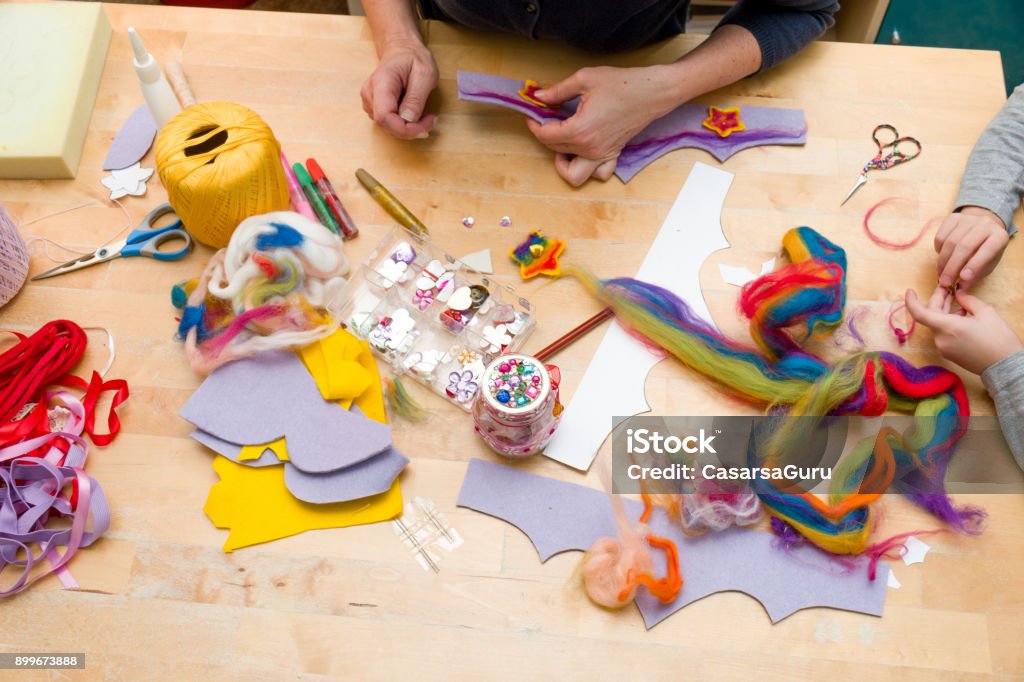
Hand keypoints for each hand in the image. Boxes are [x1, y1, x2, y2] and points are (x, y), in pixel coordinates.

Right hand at [360, 39, 437, 139]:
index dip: (404, 129)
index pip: (384, 117)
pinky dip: (403, 124)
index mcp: (381, 83)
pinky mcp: (374, 106)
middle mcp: (370, 94)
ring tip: (424, 115)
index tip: (425, 127)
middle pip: (386, 124)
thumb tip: (408, 119)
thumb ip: (416, 97)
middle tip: (430, 121)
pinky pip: (389, 123)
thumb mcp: (424, 74)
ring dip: (408, 128)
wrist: (401, 48)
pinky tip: (413, 113)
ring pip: (387, 126)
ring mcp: (370, 101)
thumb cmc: (413, 58)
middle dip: (410, 130)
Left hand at [525, 65, 684, 186]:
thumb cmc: (623, 84)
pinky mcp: (613, 154)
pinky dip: (588, 168)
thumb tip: (539, 96)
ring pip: (573, 174)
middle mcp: (590, 149)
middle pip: (555, 151)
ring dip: (563, 163)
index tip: (533, 113)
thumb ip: (558, 91)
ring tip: (563, 142)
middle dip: (546, 135)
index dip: (534, 124)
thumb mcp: (584, 79)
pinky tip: (584, 150)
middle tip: (547, 118)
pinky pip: (597, 173)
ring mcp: (602, 155)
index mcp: (580, 130)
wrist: (653, 92)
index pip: (545, 135)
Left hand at [905, 286, 1021, 374]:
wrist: (1006, 366)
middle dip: (937, 301)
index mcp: (947, 327)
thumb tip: (958, 294)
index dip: (911, 301)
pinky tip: (960, 315)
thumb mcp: (986, 312)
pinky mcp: (949, 354)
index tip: (910, 291)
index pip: (919, 313)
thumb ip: (968, 300)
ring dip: (943, 312)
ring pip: (937, 325)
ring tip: (955, 299)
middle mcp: (940, 339)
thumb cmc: (998, 339)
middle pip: (931, 316)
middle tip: (947, 288)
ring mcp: (943, 348)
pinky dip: (948, 323)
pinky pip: (943, 335)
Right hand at [934, 206, 1008, 290]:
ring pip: (949, 241)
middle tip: (944, 282)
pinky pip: (940, 236)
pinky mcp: (954, 218)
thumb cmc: (986, 251)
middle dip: (952, 266)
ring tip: (940, 274)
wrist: (983, 229)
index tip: (962, 279)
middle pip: (963, 246)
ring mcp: (968, 219)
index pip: (986, 250)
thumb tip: (960, 289)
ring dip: (942, 261)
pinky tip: (942, 256)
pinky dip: (938, 250)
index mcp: (999, 237)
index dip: (974, 265)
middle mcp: (985, 224)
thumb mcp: (987, 265)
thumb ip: (975, 276)